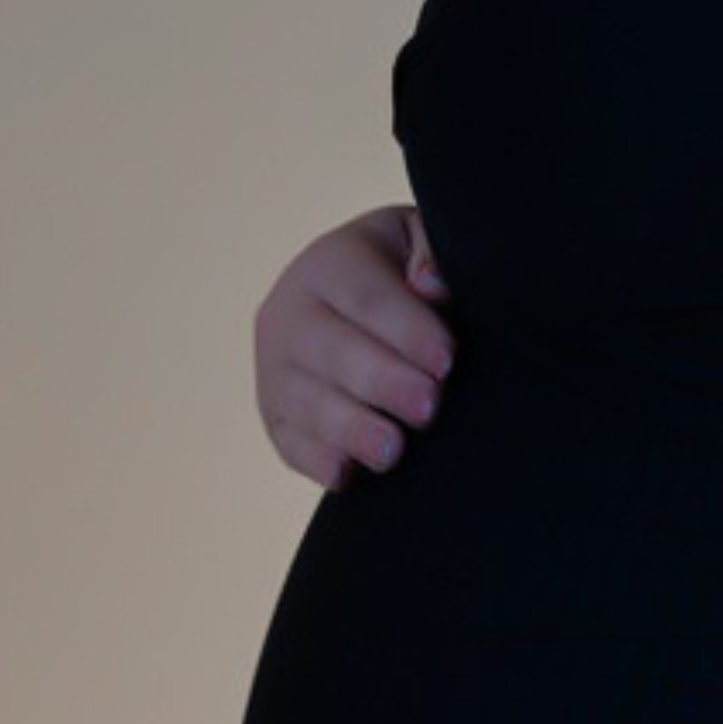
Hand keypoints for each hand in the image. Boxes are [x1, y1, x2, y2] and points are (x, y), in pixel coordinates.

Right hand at [253, 204, 455, 489]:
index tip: (447, 361)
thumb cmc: (403, 276)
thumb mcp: (417, 247)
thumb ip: (431, 256)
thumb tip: (431, 286)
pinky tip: (346, 476)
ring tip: (391, 451)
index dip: (407, 330)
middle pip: (332, 351)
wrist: (350, 306)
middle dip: (382, 382)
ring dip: (349, 429)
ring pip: (306, 402)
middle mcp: (289, 313)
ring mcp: (275, 369)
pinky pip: (289, 442)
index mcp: (329, 264)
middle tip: (428, 408)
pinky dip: (315, 461)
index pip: (367, 298)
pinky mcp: (275, 417)